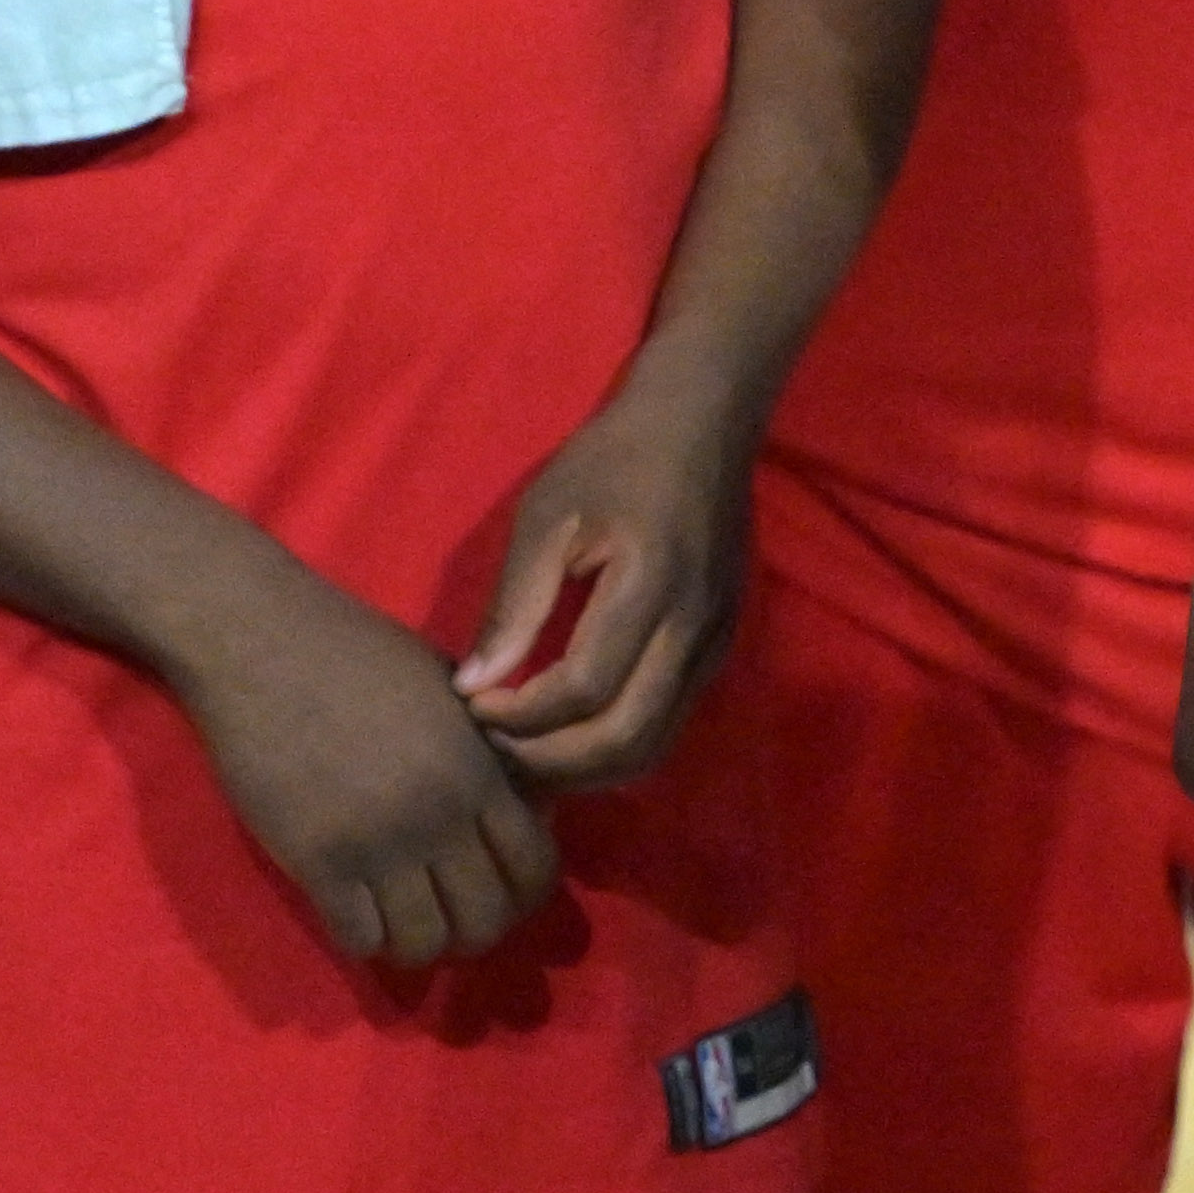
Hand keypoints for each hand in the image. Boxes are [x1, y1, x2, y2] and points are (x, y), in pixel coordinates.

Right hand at [171, 556, 559, 967]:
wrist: (264, 645)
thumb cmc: (361, 656)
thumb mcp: (456, 694)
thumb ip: (491, 754)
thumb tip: (527, 808)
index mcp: (481, 770)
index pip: (535, 867)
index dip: (526, 892)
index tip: (504, 890)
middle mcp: (441, 815)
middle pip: (486, 918)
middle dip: (478, 930)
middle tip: (453, 917)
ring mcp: (378, 843)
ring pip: (423, 942)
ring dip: (420, 944)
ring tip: (406, 923)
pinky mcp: (315, 861)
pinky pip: (359, 937)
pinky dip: (366, 940)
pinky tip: (359, 915)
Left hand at [455, 380, 751, 794]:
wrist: (702, 425)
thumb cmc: (613, 461)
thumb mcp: (547, 517)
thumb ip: (515, 604)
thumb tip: (473, 684)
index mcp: (649, 585)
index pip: (583, 688)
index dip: (520, 715)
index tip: (473, 703)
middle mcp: (692, 626)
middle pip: (626, 739)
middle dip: (550, 761)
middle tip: (494, 747)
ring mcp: (715, 642)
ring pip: (655, 744)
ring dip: (586, 766)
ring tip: (528, 749)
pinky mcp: (719, 646)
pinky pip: (669, 720)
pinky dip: (617, 743)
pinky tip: (571, 727)